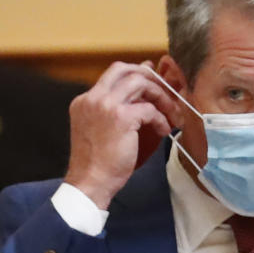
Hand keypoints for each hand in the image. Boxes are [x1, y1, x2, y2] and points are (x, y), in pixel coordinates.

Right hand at [64, 61, 179, 209]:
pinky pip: (149, 109)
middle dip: (147, 76)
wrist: (90, 183)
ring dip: (159, 95)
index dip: (134, 75)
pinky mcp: (121, 117)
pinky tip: (163, 130)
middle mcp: (93, 98)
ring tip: (169, 111)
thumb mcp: (101, 130)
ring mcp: (106, 105)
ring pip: (139, 82)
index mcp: (85, 101)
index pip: (112, 75)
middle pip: (124, 69)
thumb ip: (115, 110)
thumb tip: (136, 96)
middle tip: (163, 91)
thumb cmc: (98, 164)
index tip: (150, 84)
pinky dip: (161, 118)